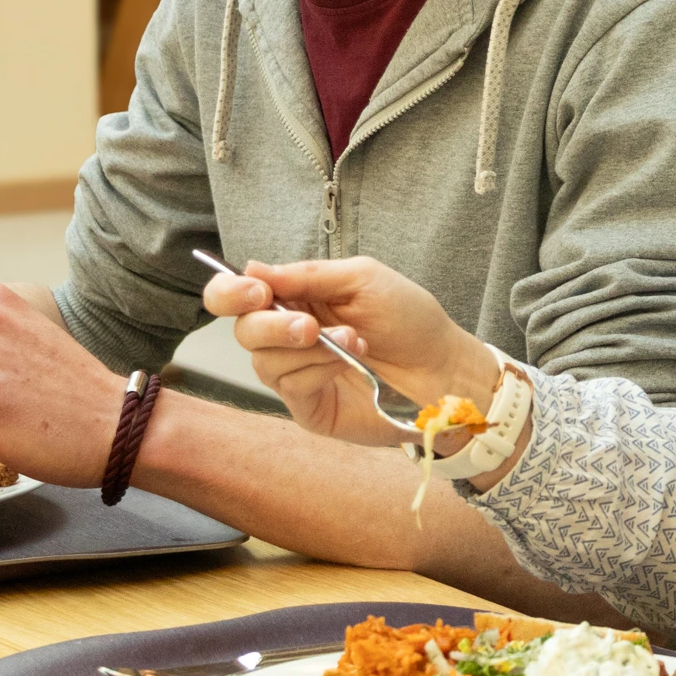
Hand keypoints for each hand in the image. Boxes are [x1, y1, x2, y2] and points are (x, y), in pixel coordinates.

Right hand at [204, 257, 495, 446]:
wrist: (444, 367)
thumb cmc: (409, 320)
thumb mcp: (362, 279)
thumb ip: (307, 275)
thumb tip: (250, 267)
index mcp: (295, 300)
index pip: (236, 296)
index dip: (231, 292)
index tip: (255, 290)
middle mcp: (287, 337)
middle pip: (242, 331)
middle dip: (270, 325)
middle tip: (308, 325)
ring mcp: (296, 375)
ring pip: (264, 362)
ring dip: (308, 349)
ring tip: (354, 341)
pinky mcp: (309, 408)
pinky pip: (291, 388)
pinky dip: (318, 371)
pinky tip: (349, 362)